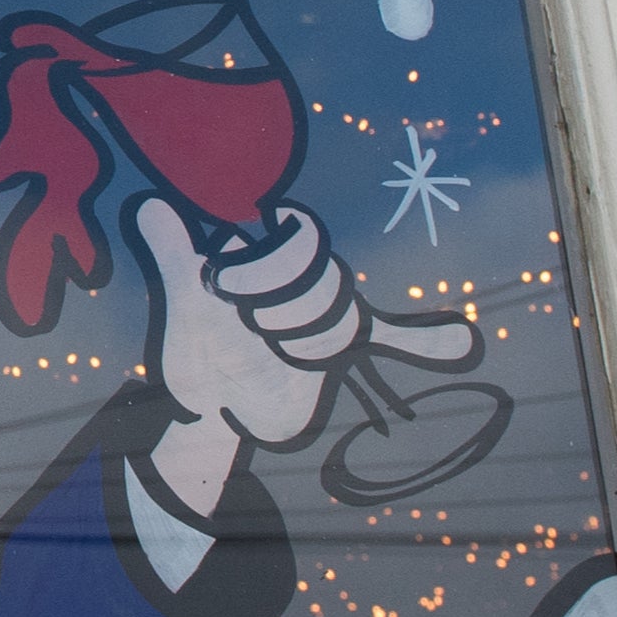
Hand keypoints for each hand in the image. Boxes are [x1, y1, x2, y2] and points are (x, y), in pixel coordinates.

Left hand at [132, 195, 480, 522]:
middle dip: (284, 309)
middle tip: (250, 330)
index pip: (297, 240)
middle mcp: (304, 279)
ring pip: (343, 314)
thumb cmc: (199, 356)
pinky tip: (466, 342)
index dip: (264, 268)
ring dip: (305, 342)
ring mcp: (329, 313)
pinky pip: (398, 339)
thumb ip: (175, 258)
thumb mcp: (183, 311)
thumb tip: (151, 205)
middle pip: (324, 278)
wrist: (221, 412)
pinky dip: (429, 342)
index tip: (221, 291)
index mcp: (270, 258)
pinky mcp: (348, 349)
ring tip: (274, 352)